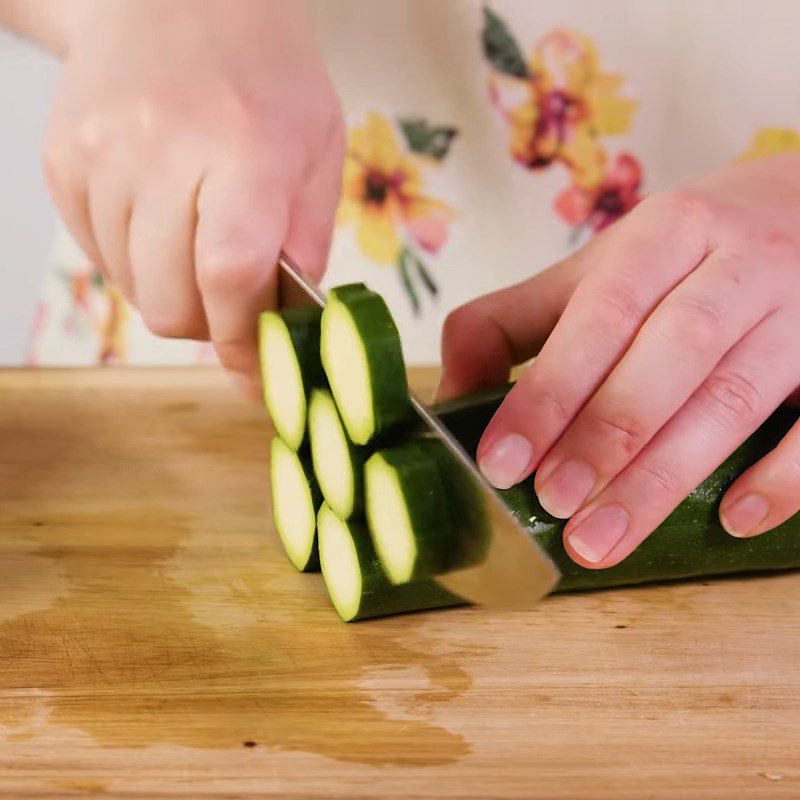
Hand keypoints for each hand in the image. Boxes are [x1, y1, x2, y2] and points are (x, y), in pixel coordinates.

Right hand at [41, 0, 343, 397]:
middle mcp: (160, 152)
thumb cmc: (263, 78)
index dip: (246, 339)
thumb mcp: (318, 153)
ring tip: (198, 238)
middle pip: (173, 305)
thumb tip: (287, 332)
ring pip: (135, 292)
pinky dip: (138, 263)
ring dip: (175, 292)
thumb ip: (306, 247)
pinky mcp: (62, 165)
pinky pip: (100, 259)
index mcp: (243, 150)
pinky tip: (162, 217)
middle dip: (211, 325)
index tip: (260, 371)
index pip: (231, 276)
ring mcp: (99, 157)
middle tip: (235, 300)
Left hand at [439, 153, 799, 567]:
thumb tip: (447, 395)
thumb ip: (518, 322)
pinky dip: (782, 475)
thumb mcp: (601, 266)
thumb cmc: (686, 252)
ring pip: (732, 399)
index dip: (548, 392)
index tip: (502, 462)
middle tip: (554, 507)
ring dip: (665, 477)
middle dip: (606, 439)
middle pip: (668, 358)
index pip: (598, 317)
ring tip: (602, 539)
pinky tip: (731, 519)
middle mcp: (737, 263)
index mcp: (663, 234)